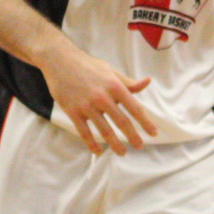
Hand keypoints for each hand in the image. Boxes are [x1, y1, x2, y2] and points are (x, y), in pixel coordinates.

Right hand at [40, 44, 158, 154]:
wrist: (60, 61)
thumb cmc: (88, 66)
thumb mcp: (110, 71)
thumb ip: (128, 82)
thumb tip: (147, 82)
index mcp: (114, 86)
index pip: (134, 108)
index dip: (145, 122)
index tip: (153, 134)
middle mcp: (103, 97)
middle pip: (122, 122)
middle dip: (132, 136)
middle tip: (139, 146)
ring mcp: (87, 105)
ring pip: (104, 130)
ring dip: (115, 144)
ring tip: (122, 152)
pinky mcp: (73, 111)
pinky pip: (84, 132)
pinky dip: (92, 144)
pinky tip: (98, 151)